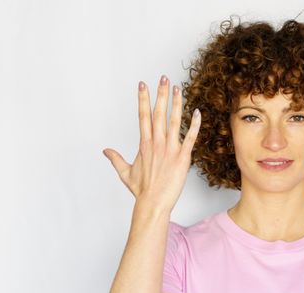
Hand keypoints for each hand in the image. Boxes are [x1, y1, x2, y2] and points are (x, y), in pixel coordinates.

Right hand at [103, 75, 200, 210]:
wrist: (153, 203)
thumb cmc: (141, 191)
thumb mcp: (125, 173)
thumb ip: (116, 159)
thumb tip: (106, 151)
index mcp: (144, 144)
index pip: (143, 115)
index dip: (143, 98)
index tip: (143, 84)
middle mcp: (156, 143)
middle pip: (158, 113)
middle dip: (161, 94)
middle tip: (164, 77)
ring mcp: (170, 149)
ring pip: (174, 121)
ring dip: (177, 103)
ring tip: (178, 88)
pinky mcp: (183, 157)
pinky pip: (190, 137)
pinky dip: (195, 124)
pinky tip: (197, 112)